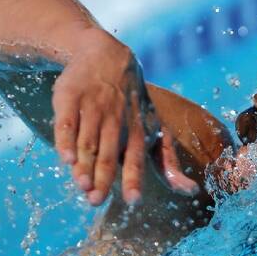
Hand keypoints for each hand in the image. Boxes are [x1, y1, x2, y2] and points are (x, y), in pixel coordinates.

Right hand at [51, 31, 193, 205]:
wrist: (105, 55)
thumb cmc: (133, 104)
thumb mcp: (155, 128)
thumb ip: (167, 161)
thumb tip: (190, 191)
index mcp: (137, 131)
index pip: (136, 159)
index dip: (134, 179)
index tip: (132, 199)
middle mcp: (116, 120)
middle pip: (110, 154)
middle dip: (104, 178)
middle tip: (96, 200)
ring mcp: (93, 108)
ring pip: (89, 141)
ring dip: (85, 164)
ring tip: (82, 185)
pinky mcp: (70, 98)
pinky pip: (67, 122)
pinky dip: (65, 140)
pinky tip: (65, 158)